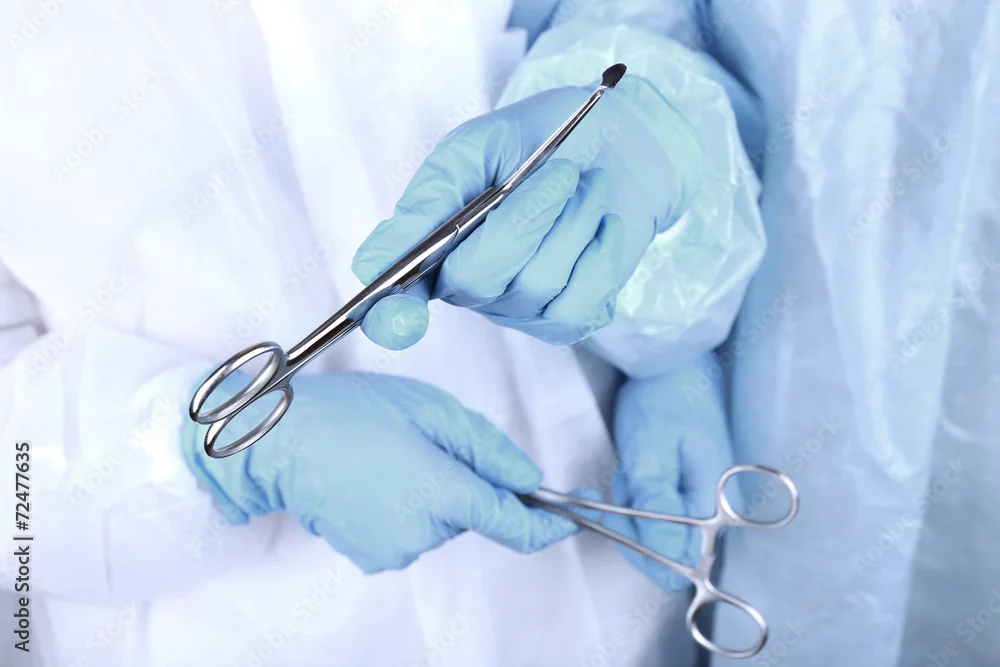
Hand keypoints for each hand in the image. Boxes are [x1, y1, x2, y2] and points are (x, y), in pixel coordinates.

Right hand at [184, 373, 580, 573]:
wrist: (281, 442)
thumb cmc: (353, 413)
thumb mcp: (432, 409)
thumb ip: (488, 448)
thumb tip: (531, 480)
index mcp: (444, 491)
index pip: (517, 525)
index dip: (552, 523)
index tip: (575, 513)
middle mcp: (425, 531)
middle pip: (475, 512)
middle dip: (466, 480)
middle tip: (427, 441)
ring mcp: (397, 550)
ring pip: (443, 521)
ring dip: (433, 492)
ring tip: (391, 455)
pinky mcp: (374, 557)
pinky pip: (413, 532)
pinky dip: (406, 508)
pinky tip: (377, 478)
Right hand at [351, 76, 700, 348]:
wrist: (614, 142)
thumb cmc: (535, 143)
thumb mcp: (474, 150)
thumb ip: (430, 199)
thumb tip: (371, 265)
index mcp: (432, 249)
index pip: (395, 302)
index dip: (390, 316)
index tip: (399, 316)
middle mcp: (469, 289)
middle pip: (477, 279)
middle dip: (526, 216)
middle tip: (562, 170)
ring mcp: (518, 308)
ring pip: (536, 285)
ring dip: (572, 222)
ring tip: (586, 183)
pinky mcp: (568, 316)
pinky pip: (578, 305)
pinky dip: (599, 255)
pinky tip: (603, 223)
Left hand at [605, 354, 735, 589]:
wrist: (672, 360)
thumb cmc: (663, 396)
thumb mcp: (650, 450)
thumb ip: (657, 504)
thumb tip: (668, 559)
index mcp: (712, 499)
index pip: (680, 559)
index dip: (643, 549)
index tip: (613, 518)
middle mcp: (714, 503)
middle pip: (668, 546)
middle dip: (634, 520)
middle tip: (623, 478)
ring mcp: (702, 493)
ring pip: (658, 526)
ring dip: (633, 503)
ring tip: (629, 465)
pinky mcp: (689, 484)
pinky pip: (660, 506)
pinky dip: (638, 491)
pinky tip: (634, 466)